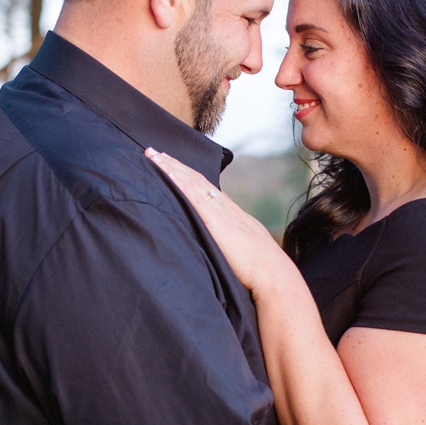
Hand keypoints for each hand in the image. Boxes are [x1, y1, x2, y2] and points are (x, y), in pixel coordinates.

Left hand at [145, 147, 290, 294]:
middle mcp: (225, 207)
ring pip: (192, 182)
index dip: (186, 174)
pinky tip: (167, 173)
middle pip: (196, 179)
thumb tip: (217, 244)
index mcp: (231, 213)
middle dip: (174, 164)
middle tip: (153, 152)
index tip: (170, 164)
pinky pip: (194, 196)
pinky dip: (180, 182)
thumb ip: (228, 241)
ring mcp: (221, 211)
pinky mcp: (215, 220)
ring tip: (153, 156)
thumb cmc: (258, 268)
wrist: (272, 273)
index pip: (204, 187)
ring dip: (172, 168)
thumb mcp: (241, 248)